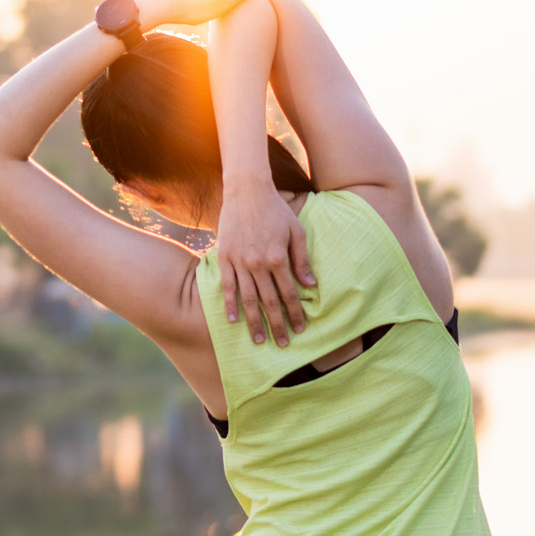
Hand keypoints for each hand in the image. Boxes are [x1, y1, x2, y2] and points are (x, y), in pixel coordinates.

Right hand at [215, 182, 315, 345]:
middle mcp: (258, 264)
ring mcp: (239, 262)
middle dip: (277, 325)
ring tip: (259, 340)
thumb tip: (310, 285)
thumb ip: (302, 259)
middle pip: (269, 302)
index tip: (300, 329)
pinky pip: (227, 286)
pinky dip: (229, 305)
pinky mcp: (224, 258)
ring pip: (248, 299)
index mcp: (278, 258)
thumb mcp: (296, 231)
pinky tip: (232, 321)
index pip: (289, 293)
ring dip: (254, 322)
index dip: (295, 313)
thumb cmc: (276, 209)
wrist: (246, 191)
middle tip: (282, 344)